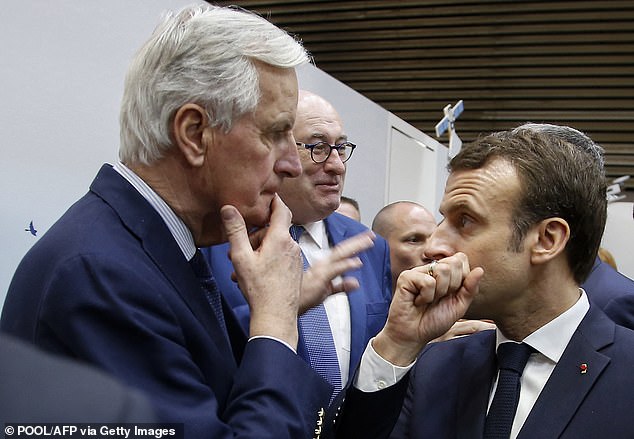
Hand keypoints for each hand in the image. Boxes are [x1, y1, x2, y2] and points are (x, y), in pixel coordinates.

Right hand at [221, 195, 301, 346]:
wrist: (276, 315)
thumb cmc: (258, 288)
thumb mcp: (240, 257)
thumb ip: (235, 231)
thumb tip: (229, 208)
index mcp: (280, 238)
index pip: (281, 209)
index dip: (273, 200)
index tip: (266, 196)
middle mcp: (292, 245)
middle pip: (274, 229)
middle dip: (257, 234)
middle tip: (239, 248)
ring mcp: (296, 258)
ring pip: (277, 244)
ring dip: (262, 249)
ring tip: (245, 266)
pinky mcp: (295, 269)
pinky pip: (282, 256)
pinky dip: (270, 259)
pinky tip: (257, 274)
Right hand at [299, 231, 374, 313]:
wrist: (281, 303)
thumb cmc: (298, 299)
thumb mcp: (324, 292)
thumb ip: (340, 287)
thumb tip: (355, 283)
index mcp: (323, 266)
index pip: (340, 252)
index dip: (354, 244)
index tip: (366, 238)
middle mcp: (322, 266)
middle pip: (342, 250)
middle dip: (358, 241)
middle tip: (371, 235)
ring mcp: (320, 272)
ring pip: (340, 255)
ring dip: (355, 247)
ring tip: (368, 241)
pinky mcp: (318, 280)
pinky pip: (334, 271)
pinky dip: (345, 265)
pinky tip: (356, 262)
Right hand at [372, 253, 482, 365]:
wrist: (414, 335)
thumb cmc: (434, 321)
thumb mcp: (459, 306)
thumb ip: (470, 288)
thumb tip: (480, 270)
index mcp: (444, 272)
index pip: (461, 259)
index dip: (462, 278)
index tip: (451, 294)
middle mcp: (430, 269)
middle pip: (454, 262)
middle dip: (452, 286)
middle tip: (439, 298)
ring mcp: (418, 271)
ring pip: (442, 270)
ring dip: (439, 292)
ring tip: (428, 300)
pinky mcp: (406, 277)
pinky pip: (427, 281)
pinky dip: (426, 297)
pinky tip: (417, 301)